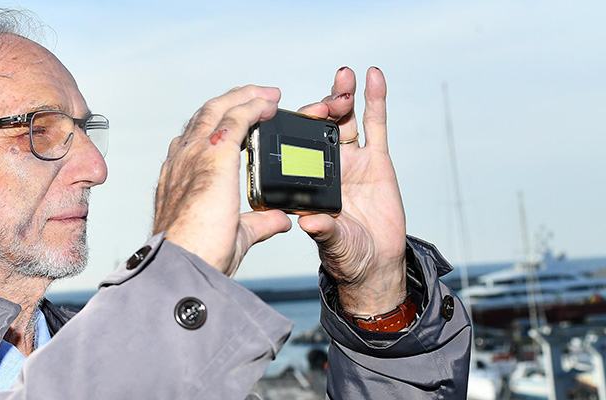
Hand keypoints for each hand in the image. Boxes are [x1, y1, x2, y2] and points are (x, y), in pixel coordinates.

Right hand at [154, 86, 290, 275]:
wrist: (184, 259)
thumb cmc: (198, 254)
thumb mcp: (236, 233)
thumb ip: (258, 222)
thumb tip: (279, 220)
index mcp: (179, 178)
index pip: (196, 140)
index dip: (217, 126)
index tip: (237, 121)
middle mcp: (182, 160)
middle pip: (205, 115)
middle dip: (232, 101)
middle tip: (257, 97)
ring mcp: (196, 153)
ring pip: (218, 109)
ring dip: (245, 97)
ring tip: (267, 94)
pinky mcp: (216, 153)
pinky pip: (237, 117)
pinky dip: (254, 106)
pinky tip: (269, 103)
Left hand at [296, 67, 407, 315]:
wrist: (375, 263)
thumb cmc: (345, 255)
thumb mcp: (332, 244)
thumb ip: (324, 231)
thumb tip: (310, 222)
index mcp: (304, 181)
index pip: (294, 147)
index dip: (292, 128)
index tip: (292, 115)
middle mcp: (324, 166)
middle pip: (318, 127)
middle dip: (320, 109)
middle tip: (324, 103)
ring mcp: (350, 160)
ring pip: (344, 120)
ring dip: (341, 96)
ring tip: (343, 76)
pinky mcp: (377, 160)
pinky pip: (376, 125)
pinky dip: (375, 100)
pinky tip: (373, 77)